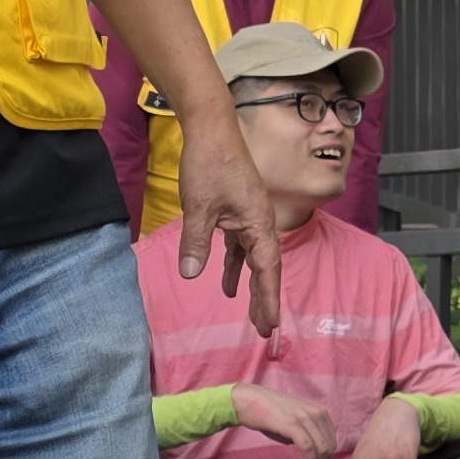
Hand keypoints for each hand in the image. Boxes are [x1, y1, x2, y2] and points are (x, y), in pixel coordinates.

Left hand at [177, 121, 286, 335]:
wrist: (211, 128)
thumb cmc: (209, 163)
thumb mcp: (198, 205)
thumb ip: (195, 242)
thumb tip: (189, 275)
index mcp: (258, 222)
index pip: (267, 269)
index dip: (268, 299)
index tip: (270, 325)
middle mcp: (260, 222)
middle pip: (266, 268)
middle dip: (265, 300)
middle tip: (265, 331)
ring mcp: (249, 217)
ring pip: (254, 260)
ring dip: (251, 287)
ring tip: (252, 316)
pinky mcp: (237, 212)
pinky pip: (240, 247)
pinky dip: (234, 266)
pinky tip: (226, 284)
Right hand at [231, 382, 342, 458]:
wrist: (250, 401)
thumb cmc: (269, 413)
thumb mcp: (294, 421)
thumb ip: (305, 433)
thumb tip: (312, 452)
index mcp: (319, 412)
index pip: (331, 439)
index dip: (327, 457)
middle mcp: (316, 413)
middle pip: (329, 445)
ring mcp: (305, 418)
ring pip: (321, 448)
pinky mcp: (293, 425)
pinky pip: (308, 448)